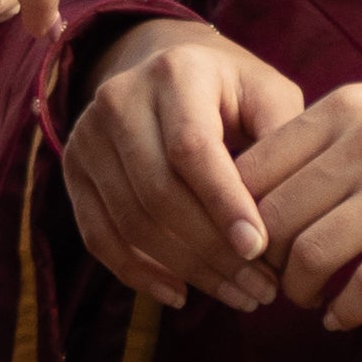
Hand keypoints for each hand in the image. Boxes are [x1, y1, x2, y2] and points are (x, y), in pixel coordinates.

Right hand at [62, 16, 308, 308]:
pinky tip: (180, 294)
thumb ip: (283, 140)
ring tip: (237, 295)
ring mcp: (87, 135)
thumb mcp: (269, 95)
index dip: (223, 203)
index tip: (258, 249)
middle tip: (261, 288)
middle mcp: (120, 98)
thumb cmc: (233, 91)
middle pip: (158, 193)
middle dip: (212, 250)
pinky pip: (98, 235)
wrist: (169, 67)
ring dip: (186, 270)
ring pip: (130, 221)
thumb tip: (289, 211)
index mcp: (175, 72)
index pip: (191, 148)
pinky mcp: (73, 169)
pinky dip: (138, 273)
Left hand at [248, 81, 361, 328]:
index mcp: (345, 107)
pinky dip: (345, 311)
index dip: (238, 218)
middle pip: (276, 217)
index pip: (255, 168)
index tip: (248, 245)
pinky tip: (341, 318)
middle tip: (275, 281)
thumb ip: (322, 143)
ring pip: (314, 253)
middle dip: (266, 262)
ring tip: (307, 300)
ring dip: (300, 290)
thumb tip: (250, 193)